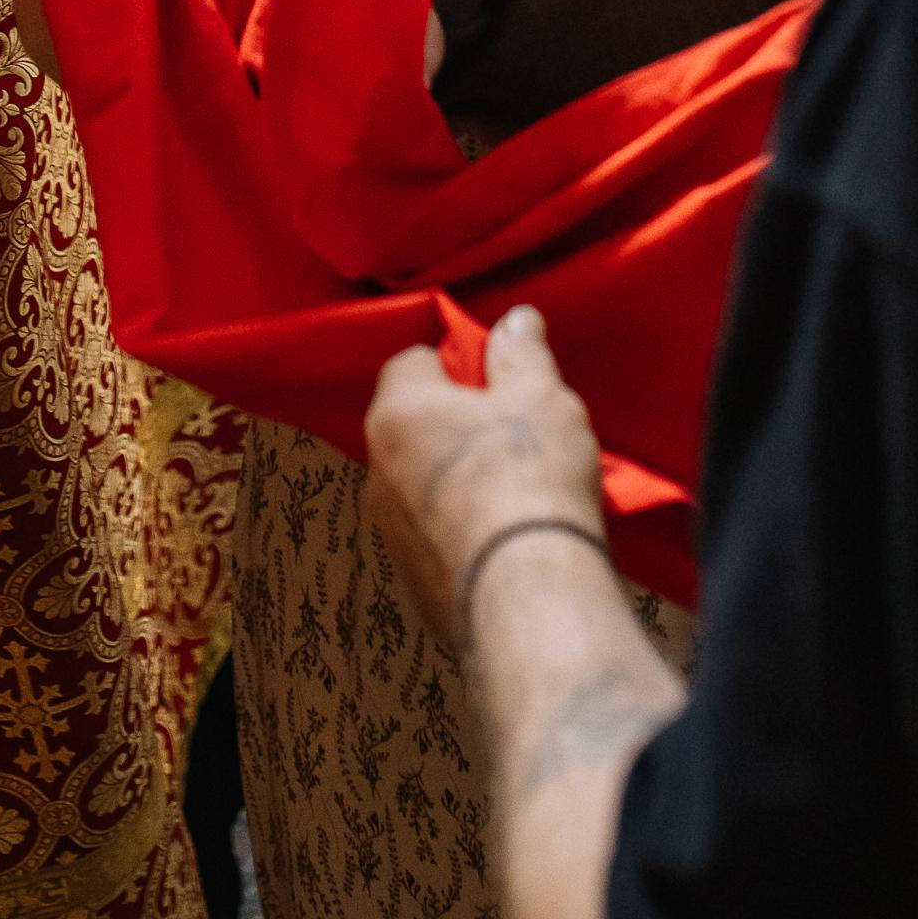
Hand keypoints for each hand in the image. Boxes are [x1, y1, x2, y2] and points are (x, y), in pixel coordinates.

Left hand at [367, 307, 606, 641]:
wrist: (526, 597)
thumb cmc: (529, 479)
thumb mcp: (540, 397)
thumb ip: (521, 354)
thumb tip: (516, 321)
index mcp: (396, 412)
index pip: (412, 362)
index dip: (457, 364)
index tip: (498, 381)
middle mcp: (377, 470)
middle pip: (415, 425)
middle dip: (458, 425)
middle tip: (516, 435)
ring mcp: (389, 533)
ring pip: (422, 486)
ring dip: (459, 481)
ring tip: (519, 492)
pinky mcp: (411, 584)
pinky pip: (435, 539)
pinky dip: (464, 533)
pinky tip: (509, 540)